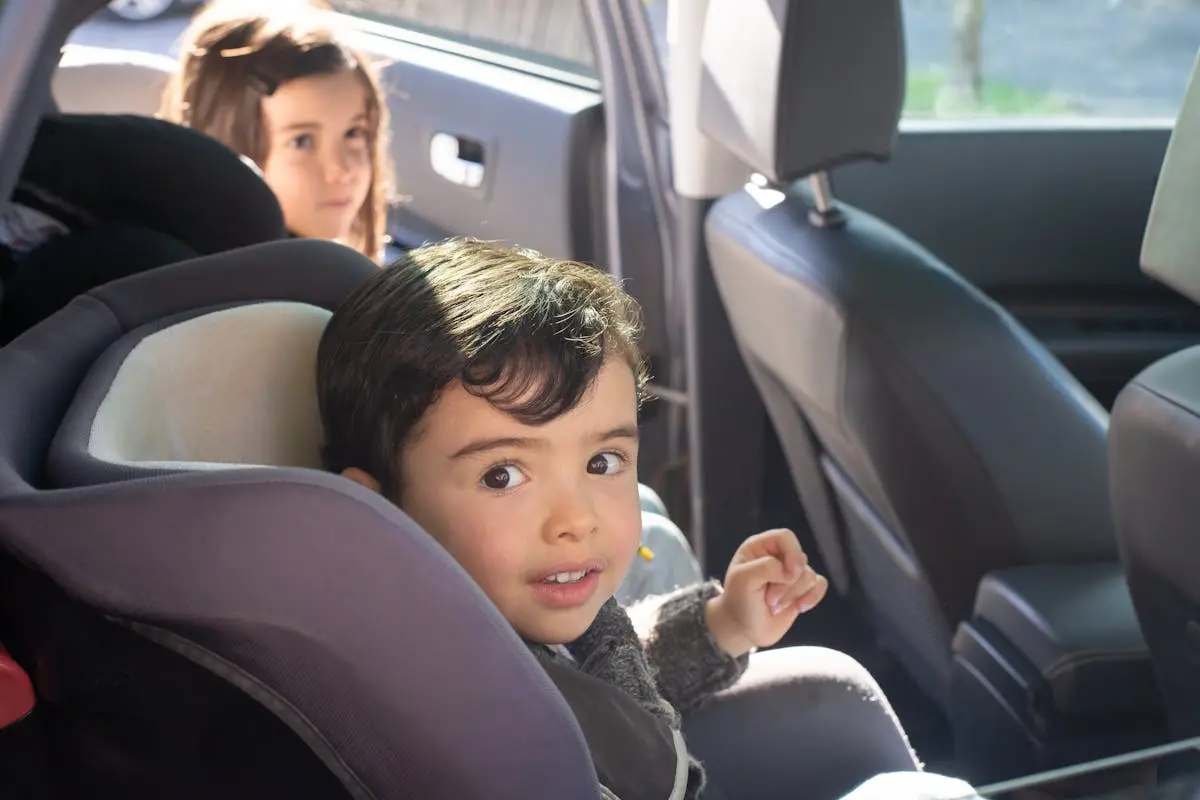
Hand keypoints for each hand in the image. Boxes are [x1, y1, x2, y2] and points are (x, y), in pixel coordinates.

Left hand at [704, 529, 828, 657]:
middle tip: (768, 599)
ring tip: (774, 606)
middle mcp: (778, 556)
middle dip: (787, 584)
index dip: (791, 553)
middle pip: (800, 559)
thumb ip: (768, 567)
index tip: (788, 575)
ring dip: (793, 595)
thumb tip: (793, 572)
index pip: (785, 537)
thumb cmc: (738, 601)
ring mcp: (791, 573)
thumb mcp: (743, 579)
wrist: (744, 630)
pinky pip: (820, 585)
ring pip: (810, 575)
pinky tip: (799, 608)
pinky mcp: (802, 590)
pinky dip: (812, 597)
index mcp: (760, 547)